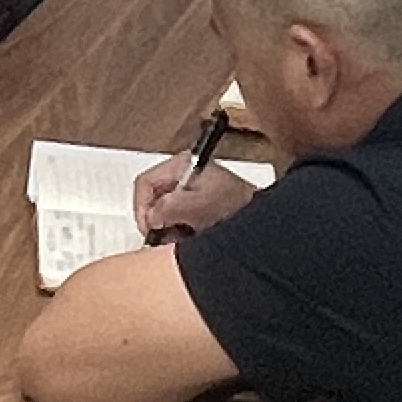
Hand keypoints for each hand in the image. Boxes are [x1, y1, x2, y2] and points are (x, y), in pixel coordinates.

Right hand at [135, 156, 262, 238]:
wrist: (260, 221)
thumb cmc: (237, 204)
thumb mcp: (197, 206)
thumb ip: (168, 208)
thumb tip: (151, 216)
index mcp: (182, 164)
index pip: (145, 183)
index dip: (141, 206)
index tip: (148, 226)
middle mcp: (183, 175)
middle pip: (152, 198)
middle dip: (155, 220)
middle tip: (162, 235)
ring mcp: (189, 191)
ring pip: (162, 212)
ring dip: (167, 228)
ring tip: (181, 237)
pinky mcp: (195, 206)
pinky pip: (175, 219)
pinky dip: (177, 231)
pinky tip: (188, 236)